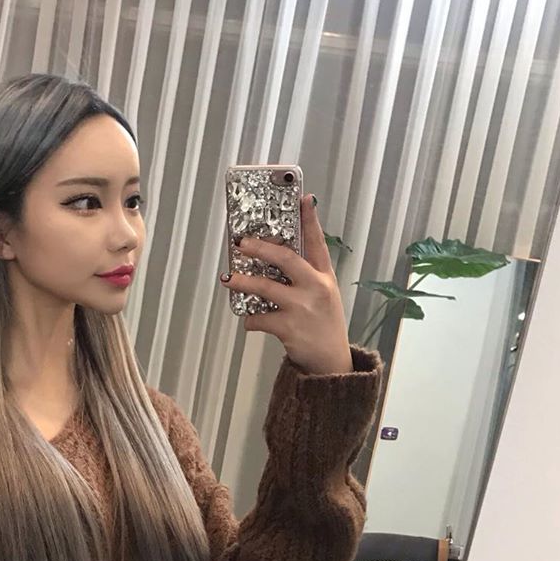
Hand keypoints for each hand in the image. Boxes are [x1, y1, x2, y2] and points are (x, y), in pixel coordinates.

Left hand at [221, 194, 352, 376]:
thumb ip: (307, 274)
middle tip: (242, 242)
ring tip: (228, 278)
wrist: (330, 362)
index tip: (303, 198)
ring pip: (266, 288)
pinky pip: (260, 319)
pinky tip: (248, 320)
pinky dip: (250, 320)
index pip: (317, 242)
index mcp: (324, 276)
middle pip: (286, 258)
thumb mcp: (324, 294)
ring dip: (243, 282)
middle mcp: (316, 288)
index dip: (310, 219)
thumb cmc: (323, 324)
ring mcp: (302, 308)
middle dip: (261, 247)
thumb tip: (277, 255)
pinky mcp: (289, 328)